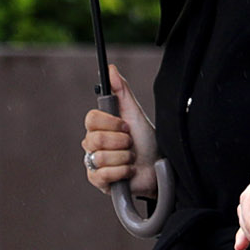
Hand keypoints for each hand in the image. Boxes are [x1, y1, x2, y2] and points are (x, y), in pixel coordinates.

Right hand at [81, 65, 159, 197]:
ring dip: (124, 158)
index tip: (126, 126)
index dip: (111, 123)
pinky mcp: (98, 181)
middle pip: (95, 139)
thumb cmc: (146, 142)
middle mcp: (92, 144)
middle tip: (130, 144)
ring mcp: (93, 163)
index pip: (91, 118)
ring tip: (131, 158)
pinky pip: (104, 174)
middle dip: (121, 142)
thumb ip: (121, 91)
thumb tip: (111, 69)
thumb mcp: (135, 113)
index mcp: (98, 127)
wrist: (158, 169)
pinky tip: (129, 171)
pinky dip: (122, 172)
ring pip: (101, 157)